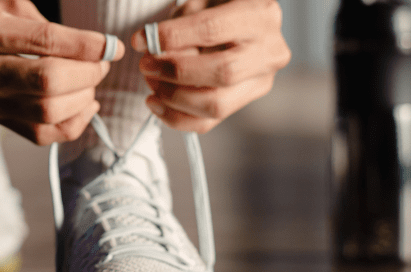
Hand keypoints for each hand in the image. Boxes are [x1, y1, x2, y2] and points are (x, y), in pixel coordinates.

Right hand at [0, 0, 122, 144]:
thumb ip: (39, 20)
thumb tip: (90, 47)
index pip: (44, 42)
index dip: (87, 46)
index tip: (112, 46)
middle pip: (47, 83)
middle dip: (87, 74)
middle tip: (101, 62)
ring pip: (46, 113)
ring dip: (82, 99)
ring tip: (91, 82)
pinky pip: (38, 135)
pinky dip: (70, 125)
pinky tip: (84, 106)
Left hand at [130, 0, 290, 132]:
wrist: (240, 22)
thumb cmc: (217, 8)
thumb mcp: (202, 2)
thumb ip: (182, 21)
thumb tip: (153, 49)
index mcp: (260, 14)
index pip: (212, 29)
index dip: (172, 37)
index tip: (140, 41)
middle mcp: (269, 50)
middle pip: (221, 72)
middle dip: (174, 72)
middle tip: (146, 66)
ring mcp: (261, 79)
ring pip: (216, 104)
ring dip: (173, 97)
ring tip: (151, 82)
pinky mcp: (247, 100)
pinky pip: (210, 121)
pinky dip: (176, 117)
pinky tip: (156, 103)